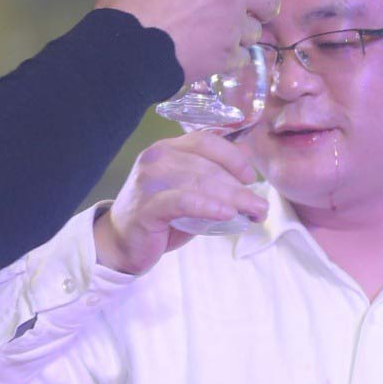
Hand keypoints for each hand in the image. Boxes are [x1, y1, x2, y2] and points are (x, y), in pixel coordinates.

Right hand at [93, 132, 269, 275]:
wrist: (121, 242)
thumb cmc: (160, 217)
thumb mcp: (190, 191)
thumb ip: (212, 173)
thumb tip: (246, 152)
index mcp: (167, 149)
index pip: (205, 141)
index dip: (233, 157)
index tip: (251, 178)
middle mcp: (156, 158)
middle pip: (207, 166)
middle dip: (240, 187)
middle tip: (261, 207)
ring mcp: (149, 181)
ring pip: (200, 183)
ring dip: (233, 199)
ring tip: (254, 214)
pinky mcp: (147, 206)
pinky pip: (183, 202)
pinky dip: (208, 207)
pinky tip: (227, 214)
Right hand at [97, 0, 281, 81]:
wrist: (124, 54)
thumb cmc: (124, 10)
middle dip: (266, 2)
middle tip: (256, 7)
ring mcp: (230, 28)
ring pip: (256, 31)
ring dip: (244, 32)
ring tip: (226, 36)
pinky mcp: (225, 58)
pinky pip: (242, 57)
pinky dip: (232, 57)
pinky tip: (218, 57)